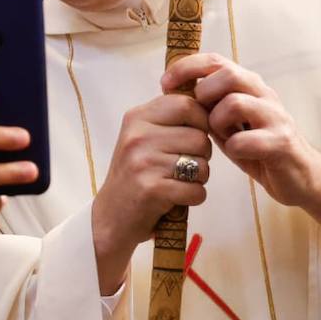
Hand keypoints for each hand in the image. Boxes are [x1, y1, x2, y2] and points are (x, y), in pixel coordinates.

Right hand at [91, 93, 211, 294]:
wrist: (110, 218)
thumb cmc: (136, 175)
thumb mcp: (143, 137)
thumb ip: (169, 119)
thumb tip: (210, 102)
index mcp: (137, 117)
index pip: (187, 104)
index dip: (202, 121)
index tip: (194, 137)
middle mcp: (138, 136)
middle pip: (199, 137)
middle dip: (202, 155)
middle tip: (186, 166)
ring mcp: (143, 162)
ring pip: (202, 164)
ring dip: (199, 178)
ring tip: (178, 182)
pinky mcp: (151, 189)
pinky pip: (197, 190)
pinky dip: (194, 198)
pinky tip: (177, 199)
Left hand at [162, 53, 320, 243]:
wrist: (300, 177)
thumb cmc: (259, 148)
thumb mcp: (229, 124)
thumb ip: (209, 108)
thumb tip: (174, 93)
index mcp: (249, 87)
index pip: (216, 61)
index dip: (187, 67)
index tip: (164, 84)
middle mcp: (264, 95)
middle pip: (227, 74)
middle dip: (204, 93)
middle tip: (199, 115)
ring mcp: (275, 117)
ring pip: (236, 102)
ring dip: (218, 121)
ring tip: (220, 136)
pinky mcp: (282, 143)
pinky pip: (248, 139)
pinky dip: (235, 147)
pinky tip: (236, 153)